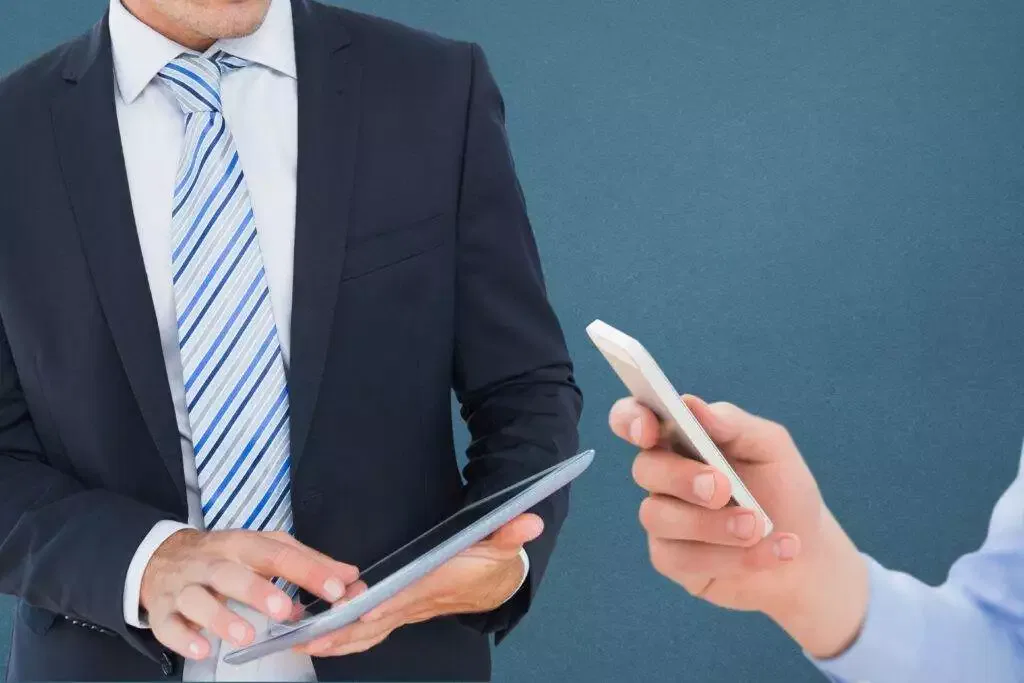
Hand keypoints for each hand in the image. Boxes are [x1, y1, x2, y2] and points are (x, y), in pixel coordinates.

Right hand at [141, 529, 358, 659]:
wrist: (162, 557)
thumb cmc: (226, 555)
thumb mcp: (265, 548)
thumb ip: (308, 562)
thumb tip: (350, 576)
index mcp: (242, 545)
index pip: (278, 554)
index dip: (308, 571)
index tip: (337, 589)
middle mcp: (212, 563)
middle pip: (232, 573)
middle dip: (258, 591)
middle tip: (287, 610)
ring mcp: (185, 587)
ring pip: (198, 599)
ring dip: (222, 617)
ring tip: (247, 636)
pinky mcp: (163, 610)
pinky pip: (168, 625)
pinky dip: (183, 638)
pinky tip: (203, 649)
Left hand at [295, 513, 540, 656]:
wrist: (495, 585)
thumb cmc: (492, 562)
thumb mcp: (503, 543)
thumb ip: (511, 531)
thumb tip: (529, 520)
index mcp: (436, 583)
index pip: (409, 593)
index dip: (387, 602)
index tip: (362, 607)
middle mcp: (416, 603)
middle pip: (378, 621)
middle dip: (346, 631)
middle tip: (313, 637)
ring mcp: (405, 612)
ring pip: (368, 632)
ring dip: (337, 640)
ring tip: (302, 644)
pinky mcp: (398, 614)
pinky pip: (368, 632)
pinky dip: (343, 639)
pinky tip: (318, 642)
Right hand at [609, 394, 868, 658]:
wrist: (808, 554)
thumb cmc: (783, 490)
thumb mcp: (771, 448)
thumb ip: (732, 423)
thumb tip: (690, 404)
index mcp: (680, 438)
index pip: (633, 419)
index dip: (630, 419)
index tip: (647, 430)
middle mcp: (664, 476)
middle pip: (644, 469)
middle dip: (682, 478)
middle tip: (723, 489)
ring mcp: (664, 519)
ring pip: (659, 517)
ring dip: (713, 524)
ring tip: (760, 527)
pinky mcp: (671, 560)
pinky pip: (681, 559)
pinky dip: (732, 556)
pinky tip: (773, 551)